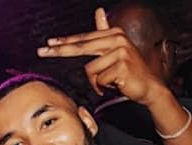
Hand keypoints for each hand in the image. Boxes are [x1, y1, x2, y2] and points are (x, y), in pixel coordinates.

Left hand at [37, 7, 163, 105]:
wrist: (149, 88)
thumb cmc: (130, 72)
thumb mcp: (117, 50)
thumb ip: (105, 32)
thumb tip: (99, 11)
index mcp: (113, 34)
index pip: (83, 39)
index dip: (65, 42)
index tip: (48, 44)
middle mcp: (116, 39)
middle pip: (80, 47)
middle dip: (60, 51)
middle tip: (41, 52)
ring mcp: (120, 52)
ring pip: (90, 70)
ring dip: (96, 82)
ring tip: (109, 83)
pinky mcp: (121, 66)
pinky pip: (99, 80)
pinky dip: (103, 88)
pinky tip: (115, 86)